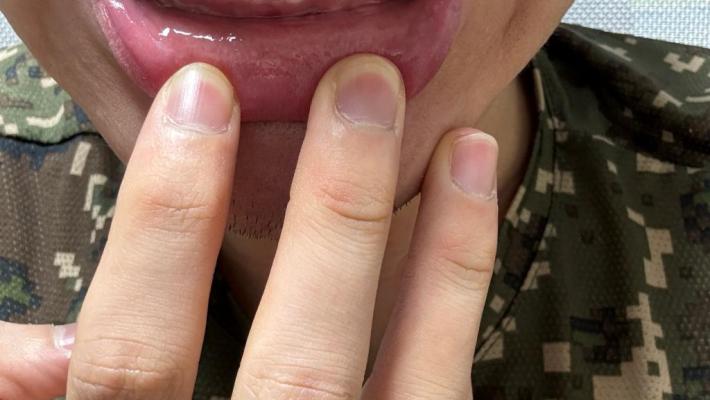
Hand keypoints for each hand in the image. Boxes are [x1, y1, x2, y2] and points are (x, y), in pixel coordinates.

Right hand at [0, 55, 498, 398]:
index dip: (166, 221)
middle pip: (305, 356)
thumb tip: (28, 339)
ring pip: (411, 385)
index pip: (138, 360)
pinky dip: (455, 312)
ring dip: (443, 257)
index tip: (201, 96)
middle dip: (336, 209)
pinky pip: (440, 399)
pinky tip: (468, 231)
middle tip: (365, 88)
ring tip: (466, 145)